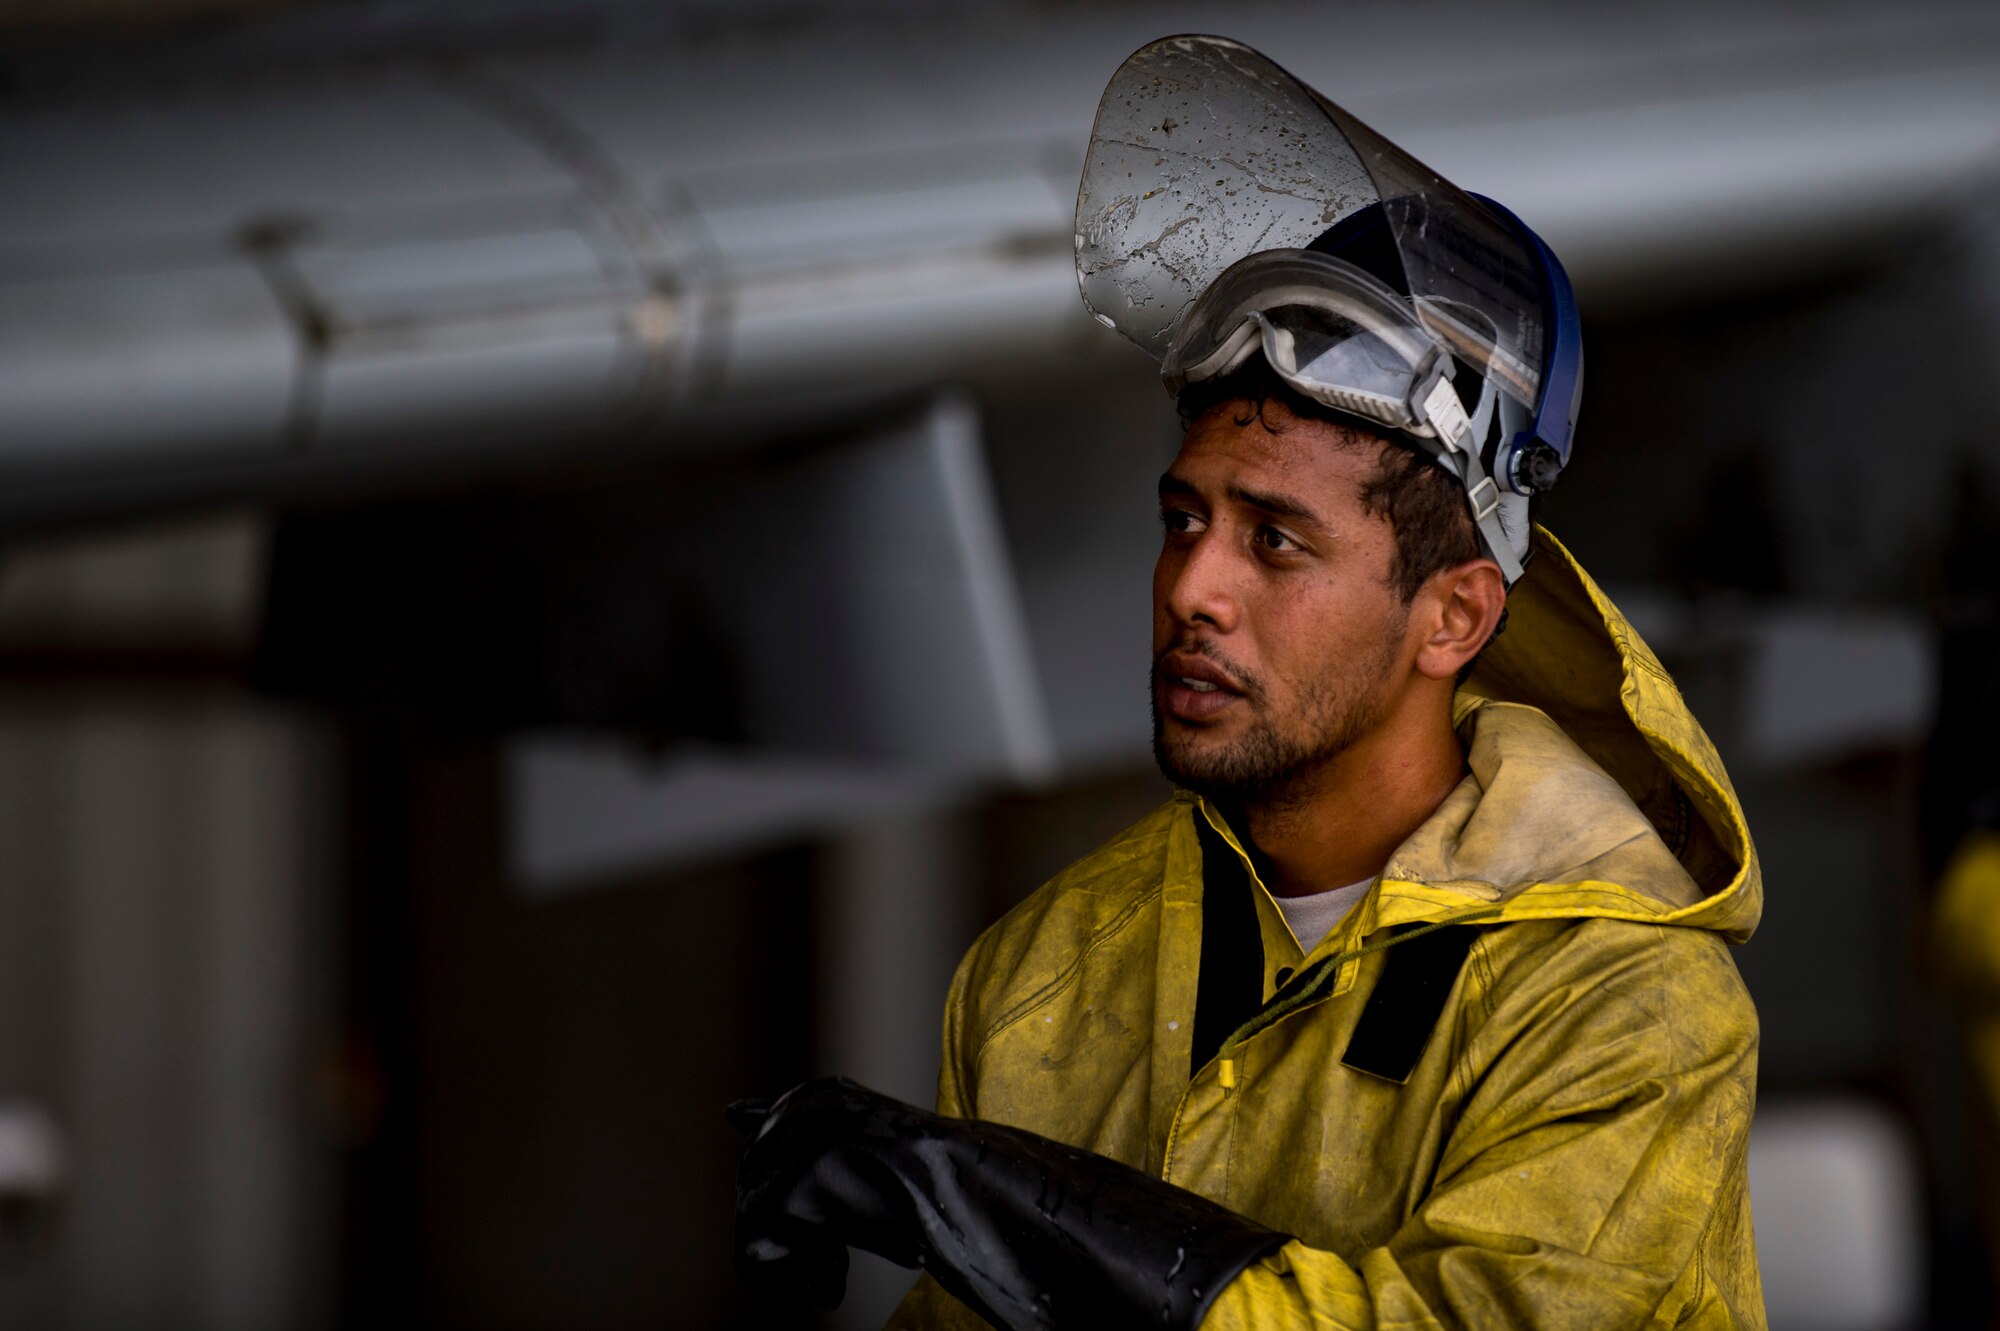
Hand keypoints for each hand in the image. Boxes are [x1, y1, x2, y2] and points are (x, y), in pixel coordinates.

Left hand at [725, 1076, 1289, 1330]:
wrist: (1171, 1280)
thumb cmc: (1110, 1291)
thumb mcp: (1012, 1277)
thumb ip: (965, 1253)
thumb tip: (952, 1259)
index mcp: (954, 1164)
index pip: (850, 1115)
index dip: (790, 1115)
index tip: (745, 1116)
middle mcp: (938, 1142)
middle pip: (811, 1109)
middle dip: (766, 1172)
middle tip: (781, 1267)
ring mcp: (932, 1150)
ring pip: (797, 1142)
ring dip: (775, 1216)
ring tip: (807, 1293)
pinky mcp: (926, 1173)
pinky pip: (805, 1183)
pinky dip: (786, 1243)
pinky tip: (822, 1299)